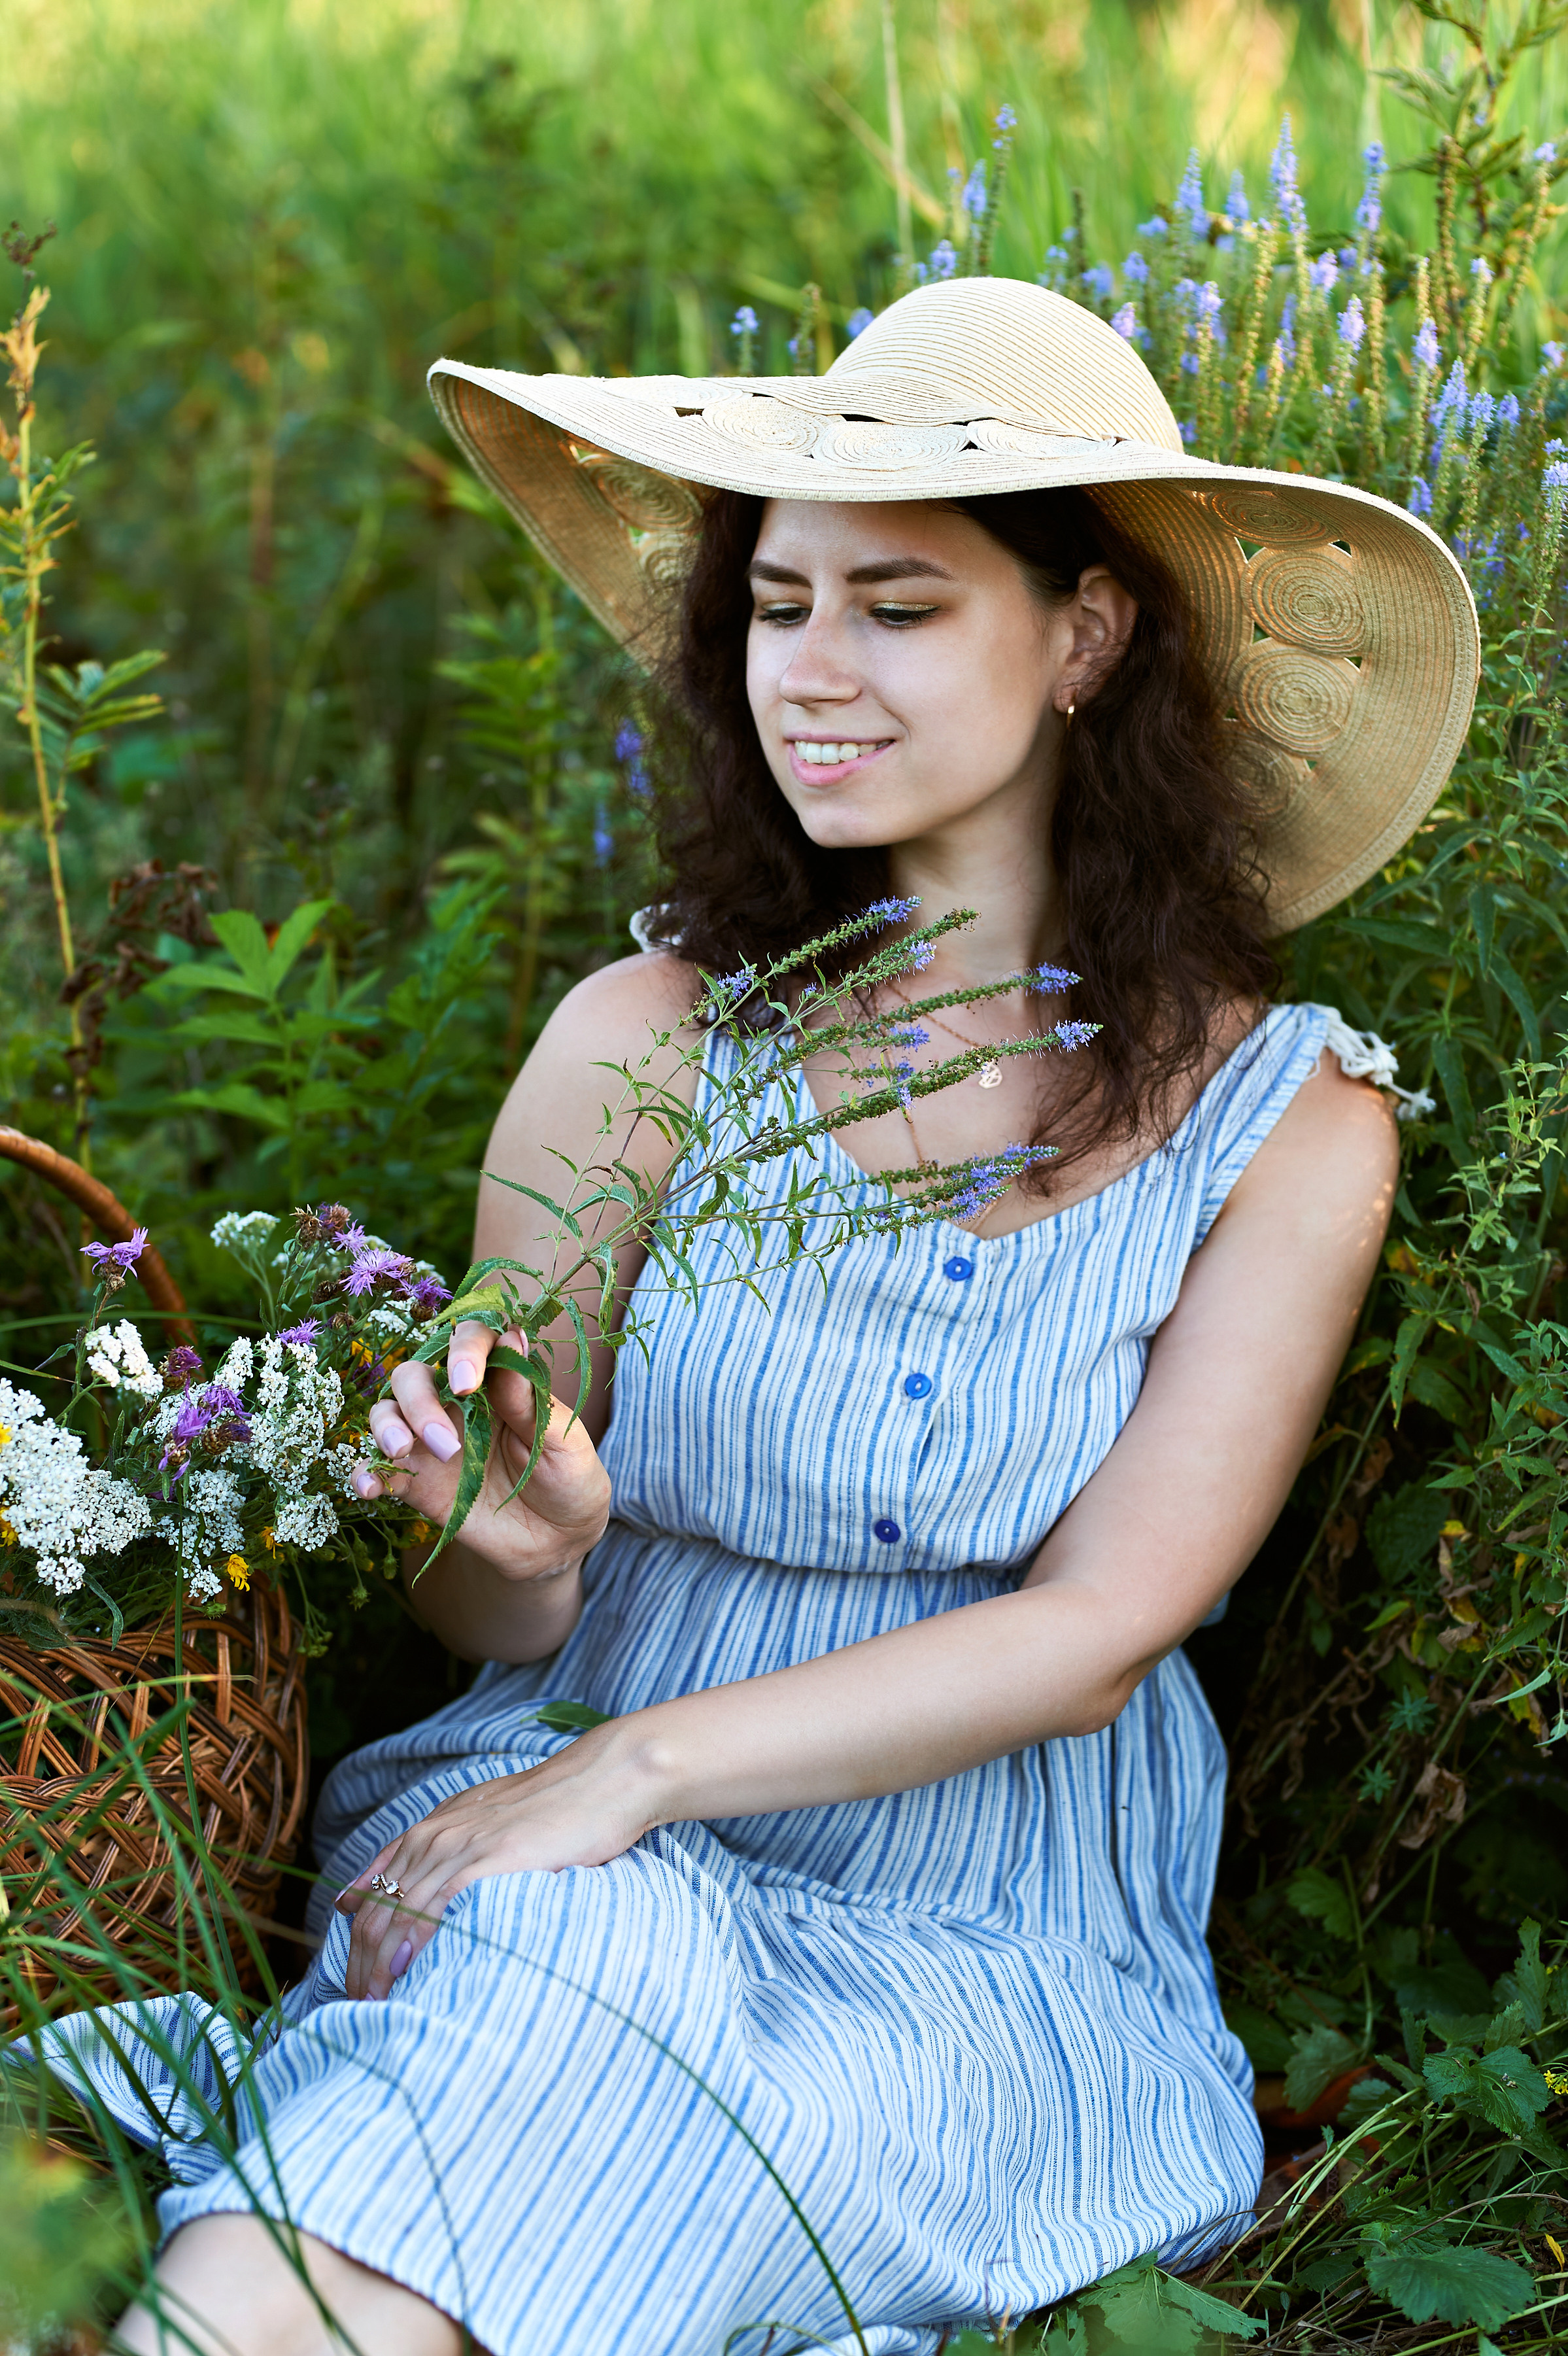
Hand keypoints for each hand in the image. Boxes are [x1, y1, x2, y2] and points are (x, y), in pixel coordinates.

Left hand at [334, 1723, 656, 1998]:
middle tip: (360, 2006)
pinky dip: (414, 1944)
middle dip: (360, 1965)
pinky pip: (436, 1907)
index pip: (369, 1896)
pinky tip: (406, 1973)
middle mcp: (433, 1838)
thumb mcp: (473, 1821)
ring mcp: (459, 1848)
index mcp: (427, 1831)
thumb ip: (421, 1852)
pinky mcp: (489, 1860)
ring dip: (380, 1966)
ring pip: (397, 1914)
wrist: (600, 1781)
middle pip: (374, 1912)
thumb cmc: (545, 1808)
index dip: (355, 1946)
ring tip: (377, 2005)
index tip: (356, 1984)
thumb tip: (355, 1895)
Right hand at [352, 1320, 609, 1581]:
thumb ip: (530, 1402)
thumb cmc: (570, 1479)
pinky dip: (364, 1471)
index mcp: (499, 1381)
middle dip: (420, 1400)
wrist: (559, 1541)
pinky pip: (376, 1467)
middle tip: (448, 1443)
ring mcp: (432, 1440)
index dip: (463, 1348)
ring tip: (403, 1453)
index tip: (468, 1382)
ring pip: (387, 1411)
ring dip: (386, 1426)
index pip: (471, 1340)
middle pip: (415, 1374)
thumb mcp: (563, 1443)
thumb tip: (511, 1341)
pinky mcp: (417, 1480)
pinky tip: (370, 1487)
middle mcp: (458, 1402)